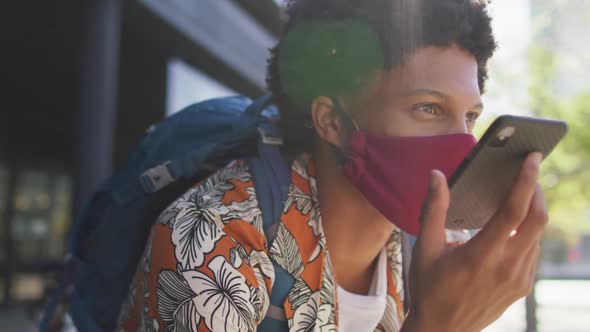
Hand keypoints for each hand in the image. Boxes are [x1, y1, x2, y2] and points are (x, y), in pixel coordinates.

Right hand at [402, 152, 546, 331]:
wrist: (441, 329)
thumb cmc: (429, 287)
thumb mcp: (424, 248)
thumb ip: (433, 209)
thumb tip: (437, 176)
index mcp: (481, 256)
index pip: (513, 212)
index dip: (525, 181)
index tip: (532, 159)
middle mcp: (506, 268)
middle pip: (538, 220)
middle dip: (536, 191)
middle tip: (527, 173)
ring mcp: (518, 280)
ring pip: (538, 235)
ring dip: (533, 211)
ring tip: (518, 195)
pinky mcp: (522, 287)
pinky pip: (534, 251)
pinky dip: (528, 231)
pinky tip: (512, 226)